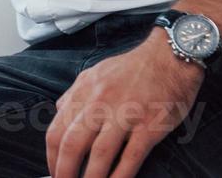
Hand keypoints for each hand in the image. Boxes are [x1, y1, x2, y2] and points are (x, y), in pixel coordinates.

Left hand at [45, 34, 203, 177]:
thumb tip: (59, 112)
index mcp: (84, 91)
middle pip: (72, 144)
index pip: (57, 129)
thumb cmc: (133, 68)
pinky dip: (120, 176)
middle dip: (64, 171)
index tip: (54, 171)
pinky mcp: (149, 126)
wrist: (170, 56)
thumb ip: (75, 94)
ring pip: (100, 153)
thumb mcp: (96, 73)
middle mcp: (100, 103)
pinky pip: (131, 157)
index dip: (52, 156)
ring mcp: (125, 114)